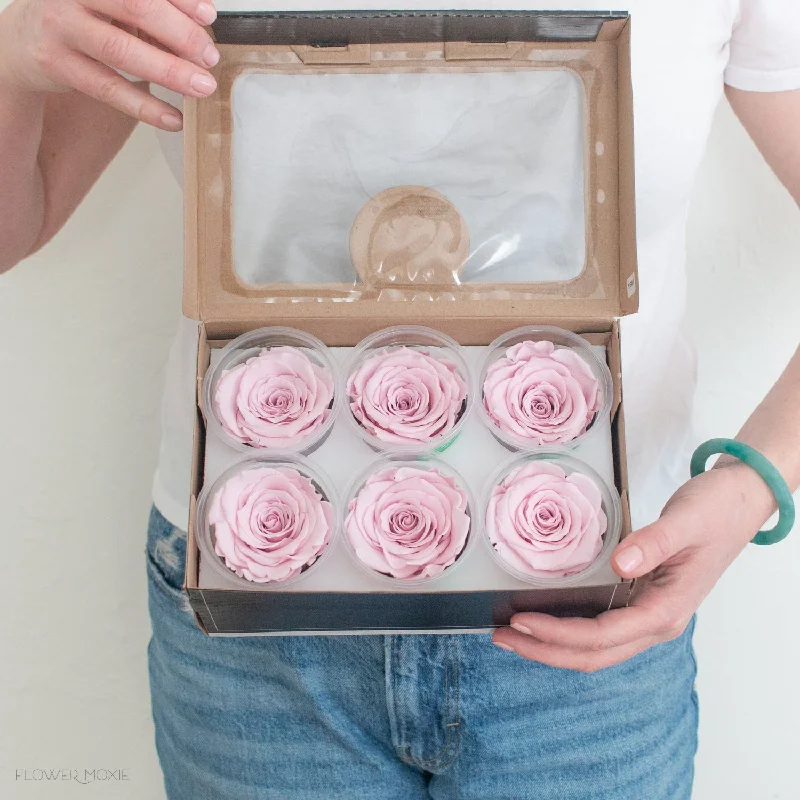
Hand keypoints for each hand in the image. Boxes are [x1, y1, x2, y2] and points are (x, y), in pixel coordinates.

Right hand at [0, 0, 219, 129]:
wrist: (24, 38)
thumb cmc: (83, 15)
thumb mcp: (115, 3)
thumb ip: (155, 9)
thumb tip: (203, 22)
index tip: (209, 16)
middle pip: (136, 7)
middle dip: (180, 34)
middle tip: (209, 57)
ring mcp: (60, 26)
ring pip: (121, 50)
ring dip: (169, 71)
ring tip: (202, 86)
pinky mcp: (57, 64)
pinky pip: (109, 89)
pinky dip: (145, 106)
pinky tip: (173, 117)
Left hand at [493, 463, 775, 670]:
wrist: (739, 503)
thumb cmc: (715, 512)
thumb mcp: (686, 521)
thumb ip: (653, 543)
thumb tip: (621, 566)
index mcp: (666, 610)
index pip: (602, 636)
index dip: (558, 633)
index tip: (520, 622)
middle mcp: (657, 622)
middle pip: (593, 655)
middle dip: (544, 651)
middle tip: (500, 637)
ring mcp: (650, 616)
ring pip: (596, 649)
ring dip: (552, 646)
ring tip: (512, 634)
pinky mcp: (642, 604)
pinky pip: (601, 632)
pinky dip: (568, 632)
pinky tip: (544, 621)